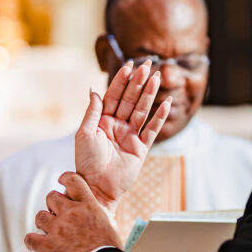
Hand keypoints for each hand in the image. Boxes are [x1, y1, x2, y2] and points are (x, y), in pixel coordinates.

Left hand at [25, 172, 121, 251]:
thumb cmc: (109, 250)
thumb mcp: (109, 225)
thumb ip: (99, 216)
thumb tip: (98, 214)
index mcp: (88, 206)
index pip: (73, 181)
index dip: (65, 178)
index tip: (61, 182)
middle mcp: (71, 213)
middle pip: (51, 197)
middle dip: (52, 204)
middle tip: (56, 213)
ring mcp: (58, 229)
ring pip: (40, 216)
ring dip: (43, 222)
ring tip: (47, 229)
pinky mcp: (49, 246)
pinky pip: (31, 239)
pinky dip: (31, 241)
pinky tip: (35, 243)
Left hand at [75, 61, 170, 214]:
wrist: (96, 186)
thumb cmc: (86, 162)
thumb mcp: (84, 133)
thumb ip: (92, 112)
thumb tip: (94, 90)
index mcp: (102, 120)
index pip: (113, 95)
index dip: (121, 81)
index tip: (128, 65)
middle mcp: (117, 125)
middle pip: (130, 100)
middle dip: (138, 82)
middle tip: (146, 65)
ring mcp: (130, 136)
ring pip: (142, 110)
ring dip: (149, 94)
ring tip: (156, 78)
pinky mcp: (141, 148)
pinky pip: (152, 129)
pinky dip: (160, 117)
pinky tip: (167, 103)